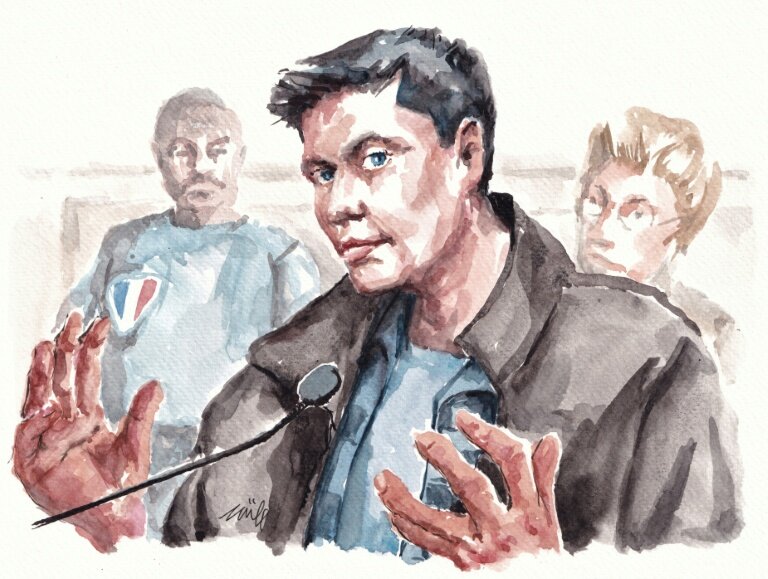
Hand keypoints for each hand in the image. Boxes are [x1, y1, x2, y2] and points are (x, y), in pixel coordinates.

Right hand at [13, 312, 162, 551]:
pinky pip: (28, 437)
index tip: (100, 323)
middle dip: (63, 347)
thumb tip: (156, 383)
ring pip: (39, 397)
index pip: (86, 372)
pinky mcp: (29, 461)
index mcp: (88, 413)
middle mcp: (64, 420)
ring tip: (45, 347)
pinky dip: (36, 423)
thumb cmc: (121, 483)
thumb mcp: (136, 446)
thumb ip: (142, 415)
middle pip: (59, 377)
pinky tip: (45, 410)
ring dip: (41, 372)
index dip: (91, 347)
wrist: (109, 517)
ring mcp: (44, 438)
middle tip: (70, 320)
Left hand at [375, 410, 560, 569]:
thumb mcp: (550, 522)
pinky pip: (427, 545)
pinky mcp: (460, 567)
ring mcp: (479, 551)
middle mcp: (503, 530)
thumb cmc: (541, 561)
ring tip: (383, 477)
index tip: (462, 418)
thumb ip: (543, 479)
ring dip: (404, 498)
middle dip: (445, 458)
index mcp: (530, 513)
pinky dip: (407, 528)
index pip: (512, 462)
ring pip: (434, 521)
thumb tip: (550, 439)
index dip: (487, 434)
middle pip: (472, 487)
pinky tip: (391, 512)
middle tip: (420, 437)